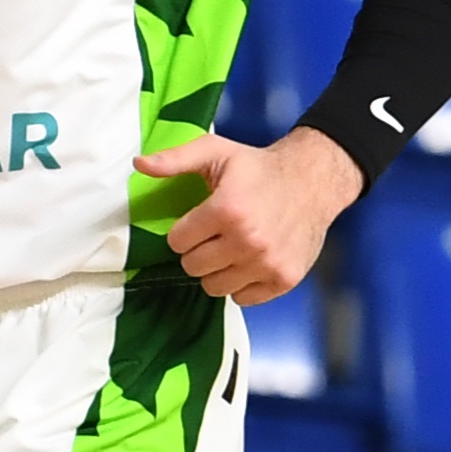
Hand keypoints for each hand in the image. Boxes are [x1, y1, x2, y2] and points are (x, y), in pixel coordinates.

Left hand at [131, 127, 363, 305]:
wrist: (312, 181)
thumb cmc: (258, 168)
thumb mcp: (216, 153)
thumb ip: (174, 160)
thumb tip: (138, 164)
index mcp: (227, 210)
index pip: (177, 241)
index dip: (184, 230)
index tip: (199, 221)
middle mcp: (248, 241)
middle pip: (193, 267)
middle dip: (198, 251)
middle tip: (214, 234)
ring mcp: (267, 263)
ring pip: (215, 287)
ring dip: (217, 270)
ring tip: (231, 247)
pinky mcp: (283, 279)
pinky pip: (242, 299)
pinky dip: (241, 284)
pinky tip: (249, 260)